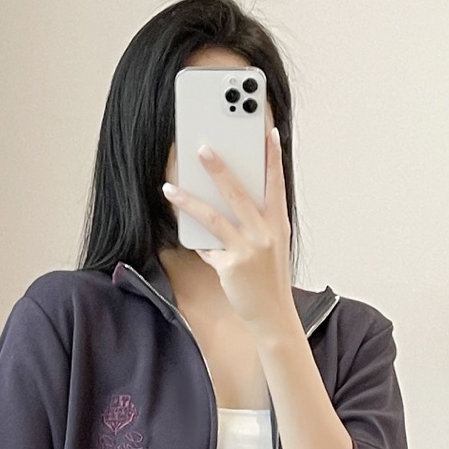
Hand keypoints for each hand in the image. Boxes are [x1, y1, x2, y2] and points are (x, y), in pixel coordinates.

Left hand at [163, 126, 295, 333]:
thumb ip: (256, 223)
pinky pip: (207, 247)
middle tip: (202, 149)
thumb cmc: (269, 278)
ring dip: (188, 200)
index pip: (276, 184)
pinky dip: (196, 240)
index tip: (269, 133)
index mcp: (278, 224)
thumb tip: (225, 201)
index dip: (273, 158)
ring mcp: (248, 249)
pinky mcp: (231, 266)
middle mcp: (265, 233)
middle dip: (218, 169)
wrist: (272, 315)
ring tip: (170, 188)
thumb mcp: (271, 246)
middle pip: (238, 193)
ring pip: (213, 217)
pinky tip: (184, 230)